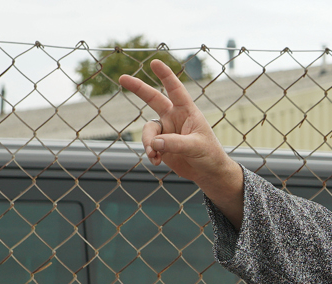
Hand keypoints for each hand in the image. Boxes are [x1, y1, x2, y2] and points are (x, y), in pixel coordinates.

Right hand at [120, 59, 243, 215]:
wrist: (208, 173)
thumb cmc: (210, 155)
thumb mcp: (196, 148)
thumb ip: (175, 144)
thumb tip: (154, 143)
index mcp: (187, 111)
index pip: (176, 90)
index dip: (166, 76)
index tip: (155, 62)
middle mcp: (174, 117)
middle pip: (153, 98)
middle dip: (138, 88)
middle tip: (122, 78)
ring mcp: (166, 130)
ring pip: (148, 130)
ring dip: (149, 142)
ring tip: (155, 155)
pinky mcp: (161, 144)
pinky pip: (149, 144)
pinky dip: (150, 153)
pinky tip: (156, 161)